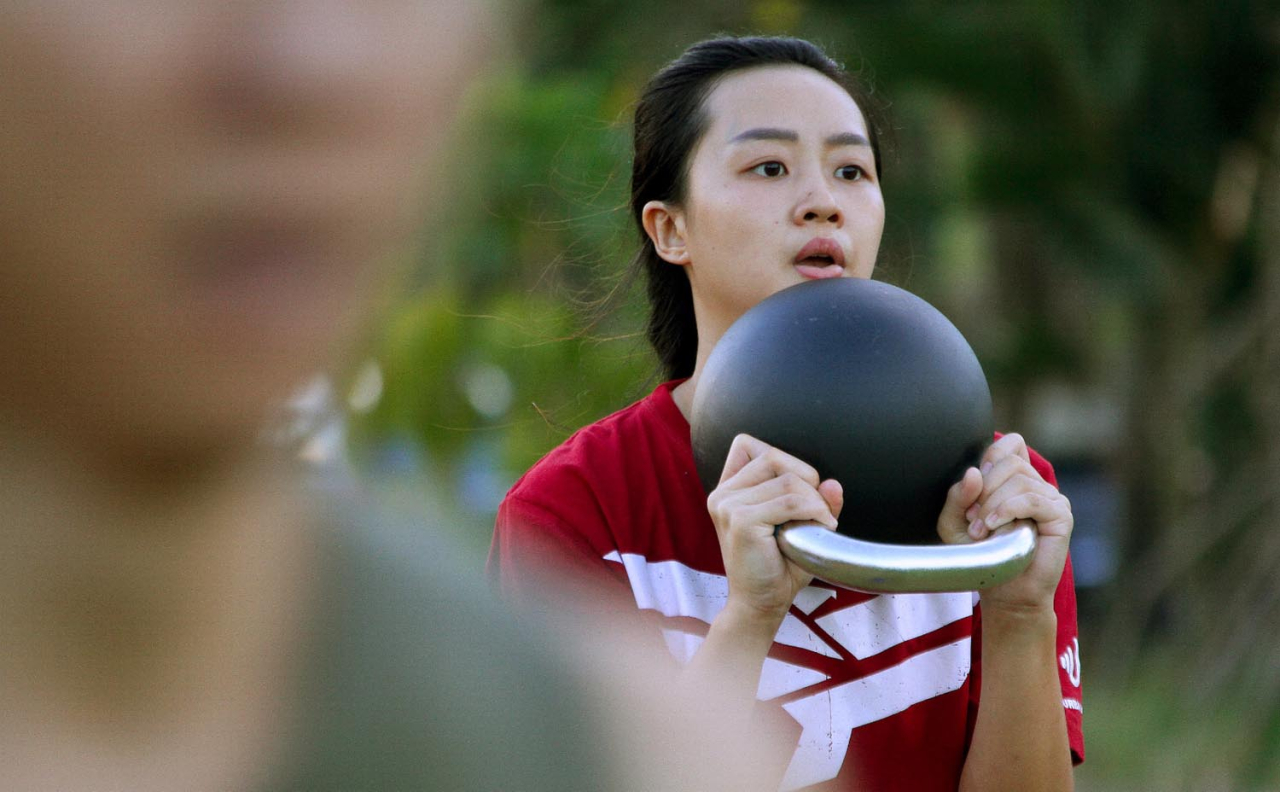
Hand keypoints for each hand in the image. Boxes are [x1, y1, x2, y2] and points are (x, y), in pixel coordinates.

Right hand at [706, 434, 842, 620]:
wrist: (761, 604)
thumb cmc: (778, 566)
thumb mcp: (799, 525)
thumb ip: (815, 500)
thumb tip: (832, 484)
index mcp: (728, 490)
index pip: (747, 445)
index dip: (781, 460)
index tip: (797, 492)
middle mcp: (722, 494)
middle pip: (773, 456)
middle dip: (805, 478)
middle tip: (817, 511)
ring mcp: (728, 506)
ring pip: (787, 479)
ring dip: (815, 500)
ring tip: (820, 523)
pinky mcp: (740, 521)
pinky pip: (789, 501)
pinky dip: (814, 511)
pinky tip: (821, 528)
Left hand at [936, 433, 1072, 611]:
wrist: (1004, 591)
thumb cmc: (981, 555)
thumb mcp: (954, 523)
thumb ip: (957, 496)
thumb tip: (974, 471)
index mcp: (1014, 480)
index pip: (1011, 444)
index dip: (991, 458)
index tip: (975, 487)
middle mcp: (1035, 485)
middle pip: (1009, 462)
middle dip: (984, 489)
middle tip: (973, 518)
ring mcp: (1051, 499)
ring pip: (1019, 480)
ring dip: (992, 505)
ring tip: (981, 530)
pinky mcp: (1061, 516)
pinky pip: (1032, 499)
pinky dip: (1008, 509)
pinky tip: (994, 526)